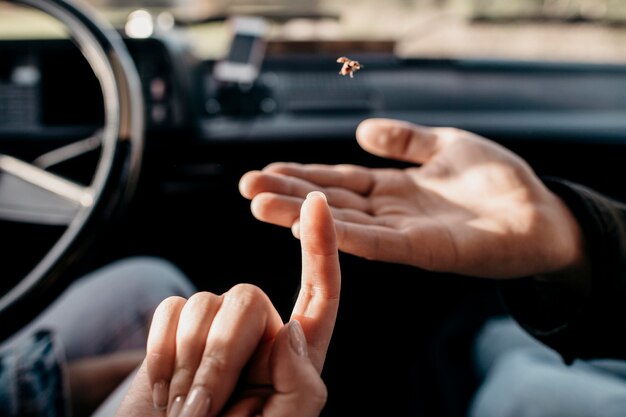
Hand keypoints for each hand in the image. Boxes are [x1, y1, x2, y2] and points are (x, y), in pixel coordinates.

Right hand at [115, 191, 338, 416]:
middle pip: (247, 297)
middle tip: (201, 413)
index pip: (320, 291)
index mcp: (298, 357)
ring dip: (186, 364)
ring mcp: (217, 328)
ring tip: (185, 410)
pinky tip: (165, 391)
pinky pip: (168, 310)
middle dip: (217, 356)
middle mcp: (261, 333)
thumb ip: (301, 386)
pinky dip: (160, 355)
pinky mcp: (176, 328)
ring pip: (203, 302)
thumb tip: (290, 331)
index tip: (317, 202)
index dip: (322, 246)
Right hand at [239, 118, 585, 278]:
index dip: (302, 175)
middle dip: (287, 194)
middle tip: (245, 187)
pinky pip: (376, 242)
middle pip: (330, 203)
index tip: (265, 170)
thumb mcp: (446, 145)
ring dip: (301, 215)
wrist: (543, 215)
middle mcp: (390, 213)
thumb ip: (404, 141)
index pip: (338, 181)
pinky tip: (309, 227)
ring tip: (260, 204)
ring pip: (342, 223)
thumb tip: (360, 131)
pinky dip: (342, 235)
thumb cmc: (499, 181)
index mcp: (393, 188)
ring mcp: (403, 234)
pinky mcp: (423, 250)